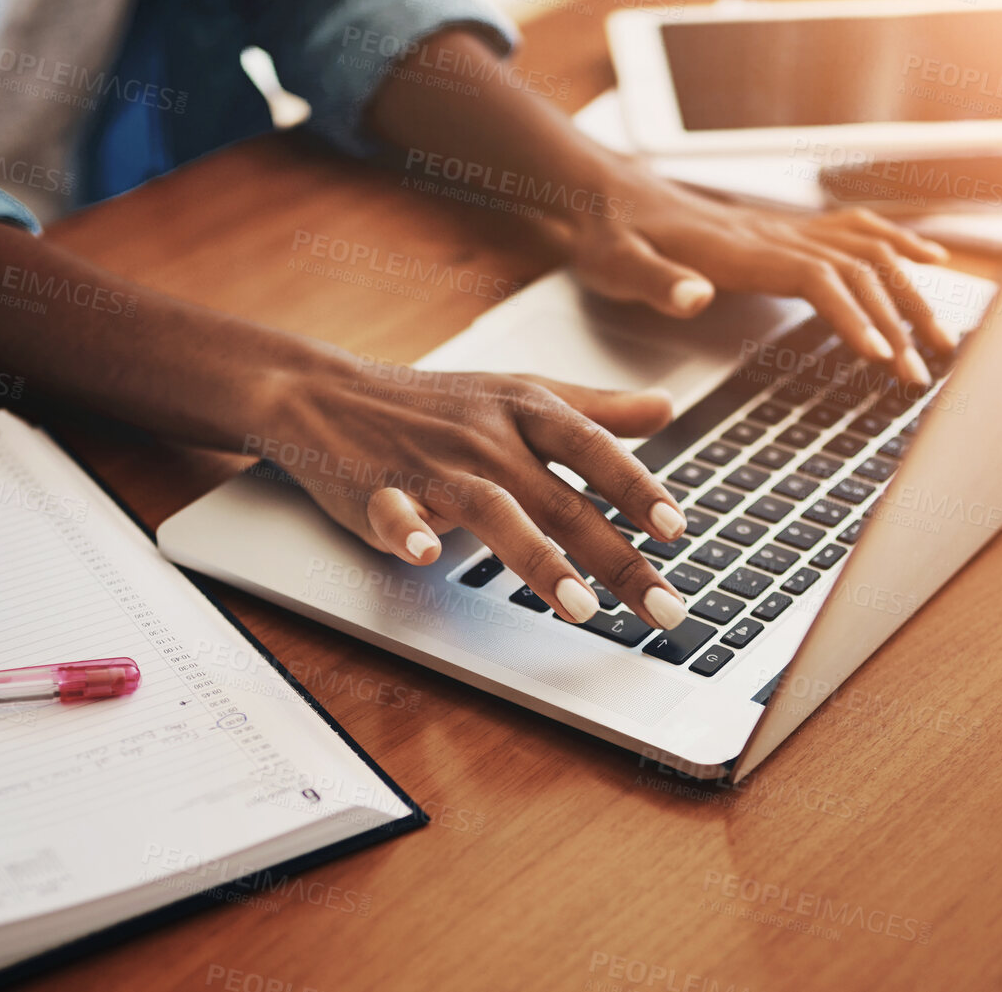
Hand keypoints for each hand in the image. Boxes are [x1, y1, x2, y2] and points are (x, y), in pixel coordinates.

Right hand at [259, 358, 697, 629]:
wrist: (326, 392)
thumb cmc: (433, 402)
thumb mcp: (517, 391)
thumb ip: (594, 409)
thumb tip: (666, 408)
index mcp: (522, 408)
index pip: (592, 447)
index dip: (635, 487)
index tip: (675, 530)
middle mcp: (484, 436)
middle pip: (560, 499)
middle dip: (617, 558)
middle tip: (664, 609)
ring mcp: (430, 463)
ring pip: (493, 510)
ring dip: (538, 559)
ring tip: (581, 608)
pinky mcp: (376, 490)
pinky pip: (394, 512)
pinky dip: (409, 531)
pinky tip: (428, 556)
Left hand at [567, 169, 957, 385]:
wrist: (605, 192)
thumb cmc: (610, 235)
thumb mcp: (616, 264)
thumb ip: (656, 282)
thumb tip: (695, 296)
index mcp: (739, 249)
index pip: (816, 277)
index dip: (854, 315)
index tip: (882, 357)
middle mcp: (771, 233)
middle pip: (857, 268)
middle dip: (897, 320)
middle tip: (922, 374)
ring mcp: (782, 228)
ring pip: (867, 250)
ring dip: (909, 291)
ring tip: (942, 337)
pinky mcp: (782, 229)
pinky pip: (855, 230)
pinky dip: (898, 242)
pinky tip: (929, 258)